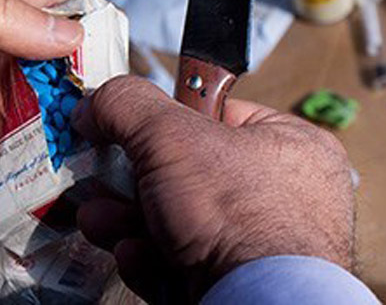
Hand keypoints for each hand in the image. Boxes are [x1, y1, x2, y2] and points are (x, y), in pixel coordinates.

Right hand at [72, 76, 354, 301]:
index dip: (165, 121)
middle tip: (103, 181)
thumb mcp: (169, 134)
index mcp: (289, 145)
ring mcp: (261, 246)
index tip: (126, 129)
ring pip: (176, 221)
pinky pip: (181, 260)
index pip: (214, 116)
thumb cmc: (238, 217)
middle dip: (130, 183)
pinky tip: (137, 256)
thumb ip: (127, 104)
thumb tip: (96, 103)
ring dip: (127, 221)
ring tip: (103, 221)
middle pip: (184, 174)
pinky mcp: (235, 283)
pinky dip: (149, 257)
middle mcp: (282, 196)